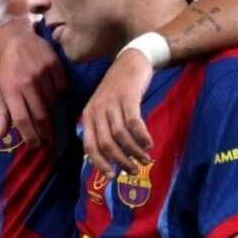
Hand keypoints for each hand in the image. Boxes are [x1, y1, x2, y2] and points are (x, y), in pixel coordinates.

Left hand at [0, 15, 66, 146]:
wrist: (14, 37)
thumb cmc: (4, 67)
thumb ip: (1, 113)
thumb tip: (3, 136)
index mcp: (10, 91)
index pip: (22, 121)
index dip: (30, 136)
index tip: (35, 144)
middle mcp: (27, 83)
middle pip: (41, 115)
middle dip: (45, 131)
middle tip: (47, 138)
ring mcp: (42, 73)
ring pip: (53, 102)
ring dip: (50, 108)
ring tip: (44, 106)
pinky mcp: (54, 64)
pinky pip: (61, 87)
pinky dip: (58, 92)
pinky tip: (51, 89)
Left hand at [81, 49, 154, 177]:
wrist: (131, 60)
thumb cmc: (119, 89)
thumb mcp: (104, 108)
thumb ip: (104, 129)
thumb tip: (112, 158)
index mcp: (88, 115)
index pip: (89, 146)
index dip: (100, 164)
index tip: (112, 176)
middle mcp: (97, 110)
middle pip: (106, 144)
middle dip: (121, 161)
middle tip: (134, 171)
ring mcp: (112, 103)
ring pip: (120, 136)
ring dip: (134, 152)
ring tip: (146, 160)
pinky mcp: (128, 97)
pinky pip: (134, 123)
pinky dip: (142, 136)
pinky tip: (149, 144)